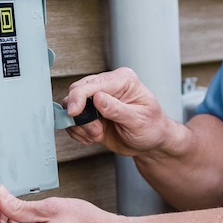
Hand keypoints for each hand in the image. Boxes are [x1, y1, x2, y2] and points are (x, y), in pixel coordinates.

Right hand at [63, 68, 182, 157]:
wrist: (151, 142)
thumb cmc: (151, 128)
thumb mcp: (138, 120)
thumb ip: (117, 109)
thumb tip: (98, 98)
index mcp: (122, 80)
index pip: (92, 83)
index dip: (78, 98)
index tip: (73, 113)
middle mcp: (108, 85)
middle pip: (76, 91)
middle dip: (81, 115)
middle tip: (96, 132)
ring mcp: (97, 99)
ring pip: (70, 106)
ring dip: (80, 125)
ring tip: (97, 135)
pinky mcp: (90, 112)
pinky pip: (73, 119)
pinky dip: (78, 131)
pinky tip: (92, 138)